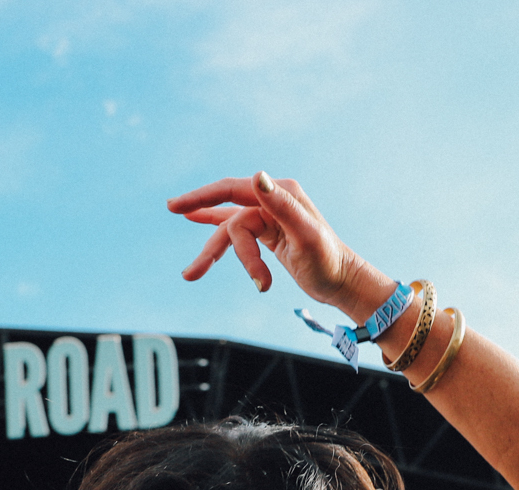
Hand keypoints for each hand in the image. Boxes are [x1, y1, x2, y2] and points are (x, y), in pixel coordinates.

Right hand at [168, 173, 387, 320]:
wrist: (343, 282)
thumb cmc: (329, 261)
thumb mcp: (306, 234)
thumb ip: (282, 205)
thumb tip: (258, 176)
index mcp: (280, 194)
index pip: (232, 190)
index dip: (202, 198)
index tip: (175, 207)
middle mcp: (273, 201)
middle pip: (228, 218)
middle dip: (207, 240)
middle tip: (179, 247)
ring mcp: (270, 218)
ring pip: (231, 234)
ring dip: (214, 255)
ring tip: (191, 276)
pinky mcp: (269, 234)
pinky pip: (237, 235)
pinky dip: (219, 241)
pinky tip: (197, 228)